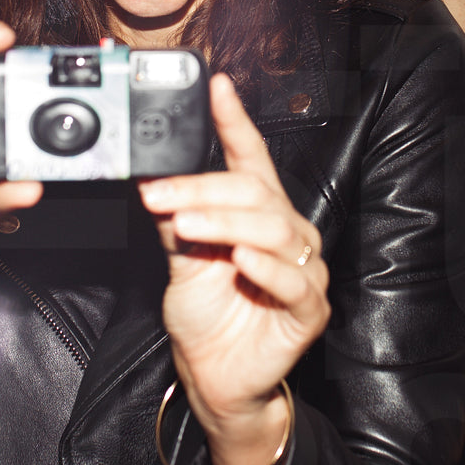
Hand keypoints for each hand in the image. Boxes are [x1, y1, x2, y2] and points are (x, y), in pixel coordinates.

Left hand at [140, 74, 328, 464]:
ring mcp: (303, 271)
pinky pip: (294, 281)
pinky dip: (266, 268)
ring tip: (185, 225)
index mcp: (257, 213)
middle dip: (203, 189)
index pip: (250, 158)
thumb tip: (155, 180)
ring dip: (225, 223)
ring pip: (272, 230)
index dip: (234, 122)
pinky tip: (240, 260)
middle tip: (159, 195)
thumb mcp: (180, 260)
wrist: (213, 376)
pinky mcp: (310, 310)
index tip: (216, 88)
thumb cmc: (205, 314)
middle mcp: (286, 234)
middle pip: (254, 195)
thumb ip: (176, 220)